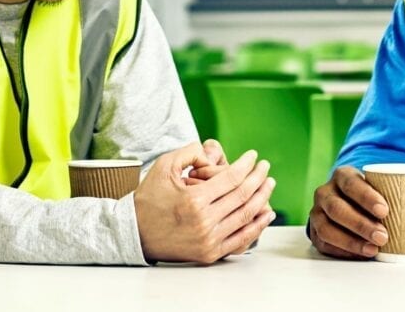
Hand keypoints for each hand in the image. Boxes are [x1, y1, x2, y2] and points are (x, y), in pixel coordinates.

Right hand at [134, 143, 276, 263]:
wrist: (135, 233)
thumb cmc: (150, 197)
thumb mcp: (164, 166)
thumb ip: (189, 152)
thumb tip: (210, 151)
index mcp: (194, 200)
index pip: (232, 179)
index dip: (247, 165)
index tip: (254, 156)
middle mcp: (204, 222)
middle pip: (243, 196)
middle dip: (259, 178)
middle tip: (266, 167)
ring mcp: (208, 240)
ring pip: (246, 216)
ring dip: (263, 198)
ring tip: (269, 184)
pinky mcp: (210, 254)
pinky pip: (241, 239)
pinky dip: (258, 225)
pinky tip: (267, 212)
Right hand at [307, 166, 389, 258]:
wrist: (346, 201)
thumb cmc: (369, 194)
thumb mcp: (378, 185)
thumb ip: (396, 191)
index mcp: (342, 176)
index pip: (351, 183)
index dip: (366, 197)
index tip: (385, 210)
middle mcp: (325, 192)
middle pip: (337, 208)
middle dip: (361, 224)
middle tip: (383, 236)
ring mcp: (317, 212)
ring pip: (328, 228)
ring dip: (351, 241)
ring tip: (373, 250)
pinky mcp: (315, 231)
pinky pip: (325, 243)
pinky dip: (344, 250)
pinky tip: (361, 254)